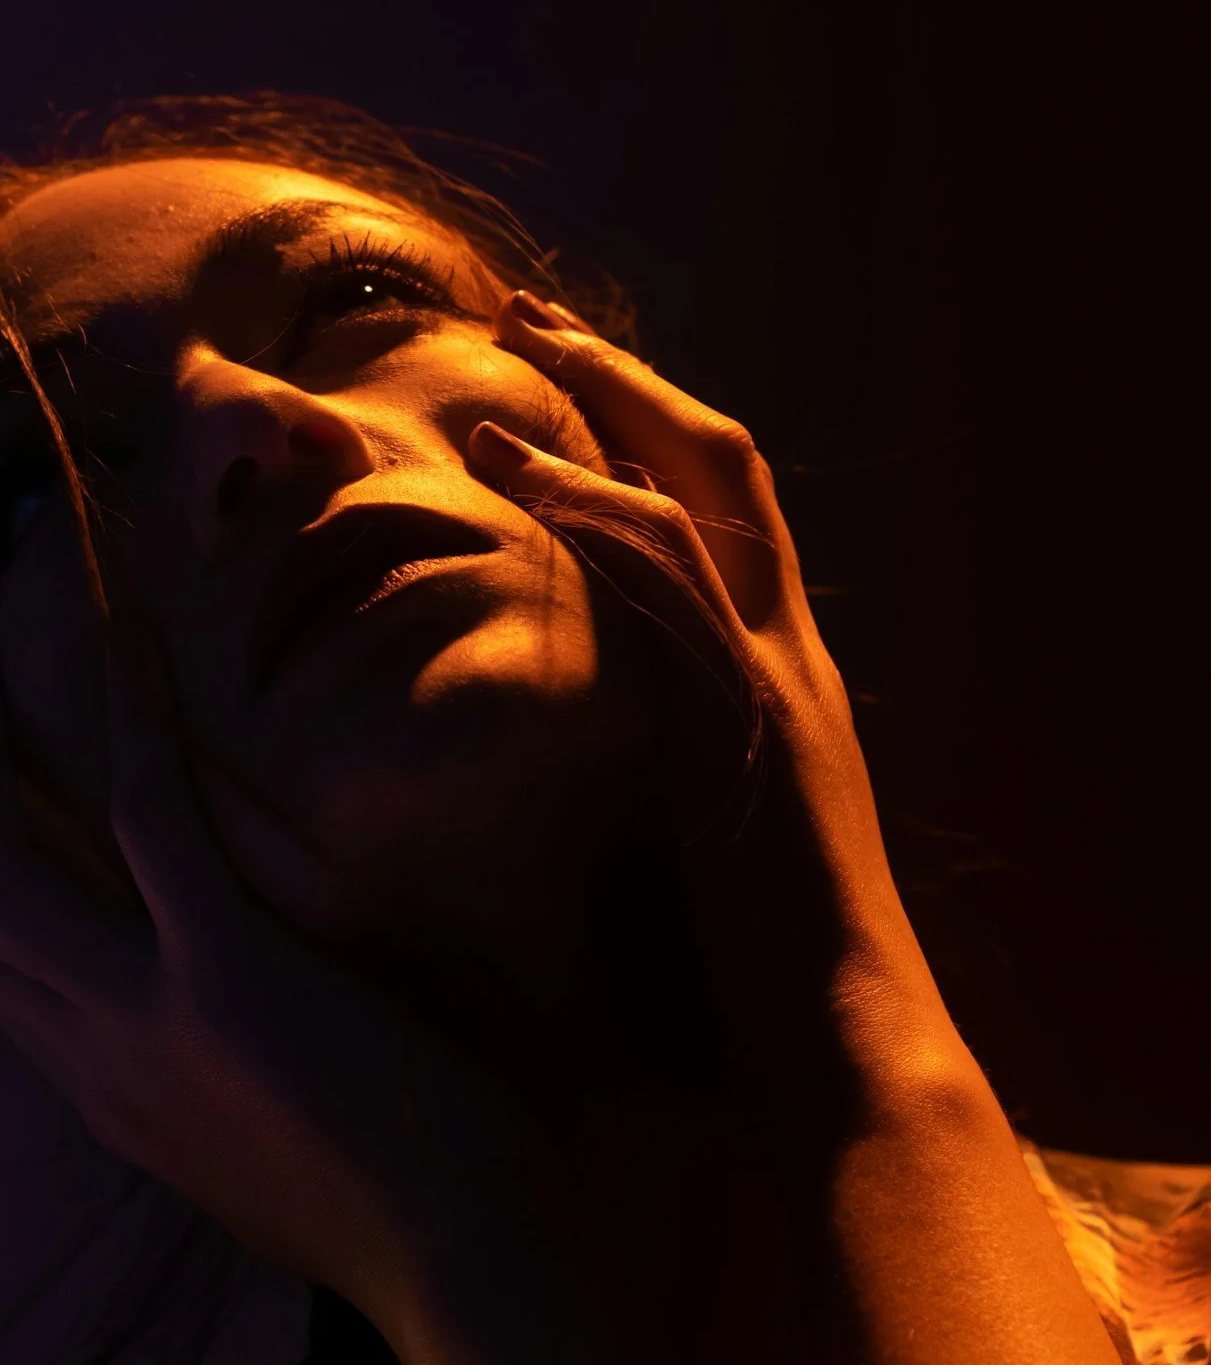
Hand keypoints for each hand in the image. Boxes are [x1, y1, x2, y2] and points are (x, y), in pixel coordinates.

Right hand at [0, 640, 560, 1354]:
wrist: (468, 1272)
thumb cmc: (397, 1212)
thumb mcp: (256, 1160)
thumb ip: (200, 1086)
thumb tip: (201, 1028)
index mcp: (102, 1096)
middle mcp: (92, 1060)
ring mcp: (147, 1020)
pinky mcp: (228, 976)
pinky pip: (149, 820)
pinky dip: (128, 716)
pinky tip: (122, 635)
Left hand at [468, 289, 956, 1154]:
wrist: (845, 1046)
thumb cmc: (759, 965)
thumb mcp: (699, 826)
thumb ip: (659, 751)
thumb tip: (581, 730)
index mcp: (766, 669)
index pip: (718, 508)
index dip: (641, 430)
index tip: (555, 378)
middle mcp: (785, 648)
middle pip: (722, 459)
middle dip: (626, 379)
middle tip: (530, 318)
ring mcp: (779, 673)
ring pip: (713, 486)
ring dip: (612, 406)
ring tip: (519, 351)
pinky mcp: (756, 718)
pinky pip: (679, 580)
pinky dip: (602, 510)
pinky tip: (525, 471)